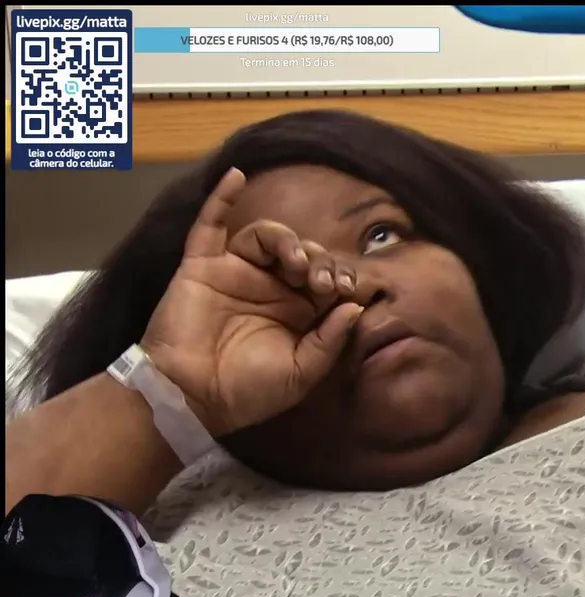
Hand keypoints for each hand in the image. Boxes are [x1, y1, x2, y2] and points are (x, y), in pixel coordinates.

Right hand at [139, 168, 364, 436]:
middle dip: (320, 261)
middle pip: (303, 252)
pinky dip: (221, 198)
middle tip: (322, 282)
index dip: (340, 276)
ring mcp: (235, 272)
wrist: (193, 398)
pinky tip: (236, 175)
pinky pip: (209, 225)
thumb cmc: (249, 391)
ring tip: (297, 263)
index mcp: (296, 311)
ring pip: (267, 236)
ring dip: (288, 241)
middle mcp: (269, 287)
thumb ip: (331, 339)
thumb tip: (356, 306)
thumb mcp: (303, 372)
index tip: (347, 289)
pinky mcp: (202, 266)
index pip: (325, 278)